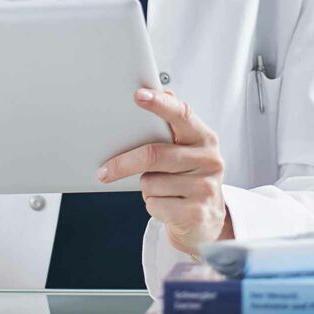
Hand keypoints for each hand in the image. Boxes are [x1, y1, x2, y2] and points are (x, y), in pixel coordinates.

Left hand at [97, 87, 230, 257]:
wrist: (207, 222)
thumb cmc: (189, 179)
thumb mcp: (186, 150)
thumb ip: (174, 125)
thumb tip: (164, 91)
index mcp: (204, 138)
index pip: (181, 114)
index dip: (159, 104)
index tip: (138, 95)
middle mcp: (209, 160)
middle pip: (154, 154)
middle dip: (124, 163)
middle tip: (104, 171)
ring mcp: (205, 187)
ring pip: (151, 182)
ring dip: (147, 188)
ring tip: (163, 190)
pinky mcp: (196, 212)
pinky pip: (155, 204)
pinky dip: (153, 206)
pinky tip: (168, 206)